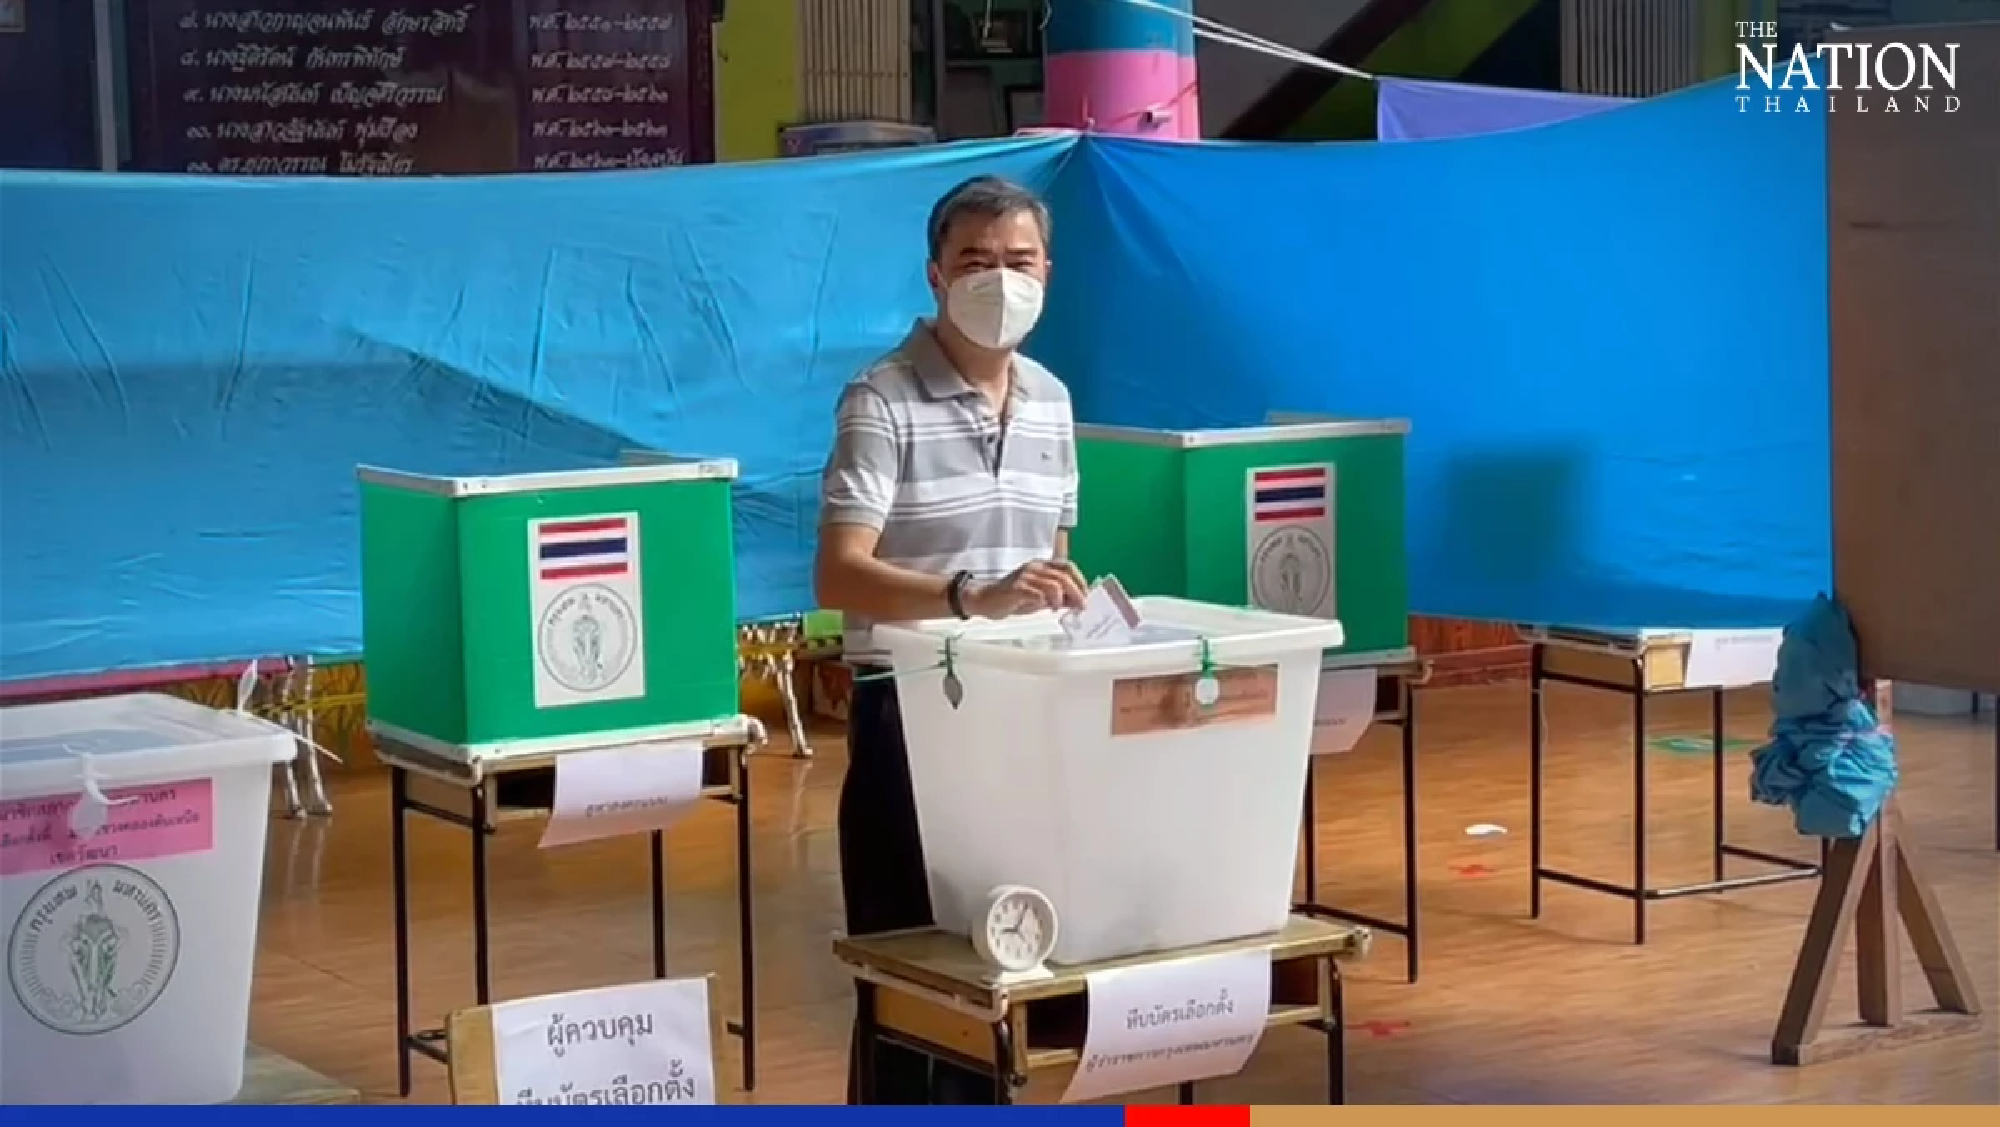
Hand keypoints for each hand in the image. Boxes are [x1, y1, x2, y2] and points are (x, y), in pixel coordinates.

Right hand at [966, 559, 1088, 617]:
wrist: (985, 599)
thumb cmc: (1012, 598)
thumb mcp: (1039, 597)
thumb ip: (1057, 597)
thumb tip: (1077, 603)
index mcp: (1041, 566)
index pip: (1067, 566)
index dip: (1079, 580)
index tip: (1085, 596)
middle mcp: (1035, 567)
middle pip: (1063, 575)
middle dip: (1076, 592)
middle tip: (1080, 606)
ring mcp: (1025, 576)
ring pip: (1053, 583)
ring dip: (1062, 598)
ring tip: (1060, 609)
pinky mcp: (1017, 588)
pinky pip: (1037, 593)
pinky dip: (1046, 601)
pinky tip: (1046, 608)